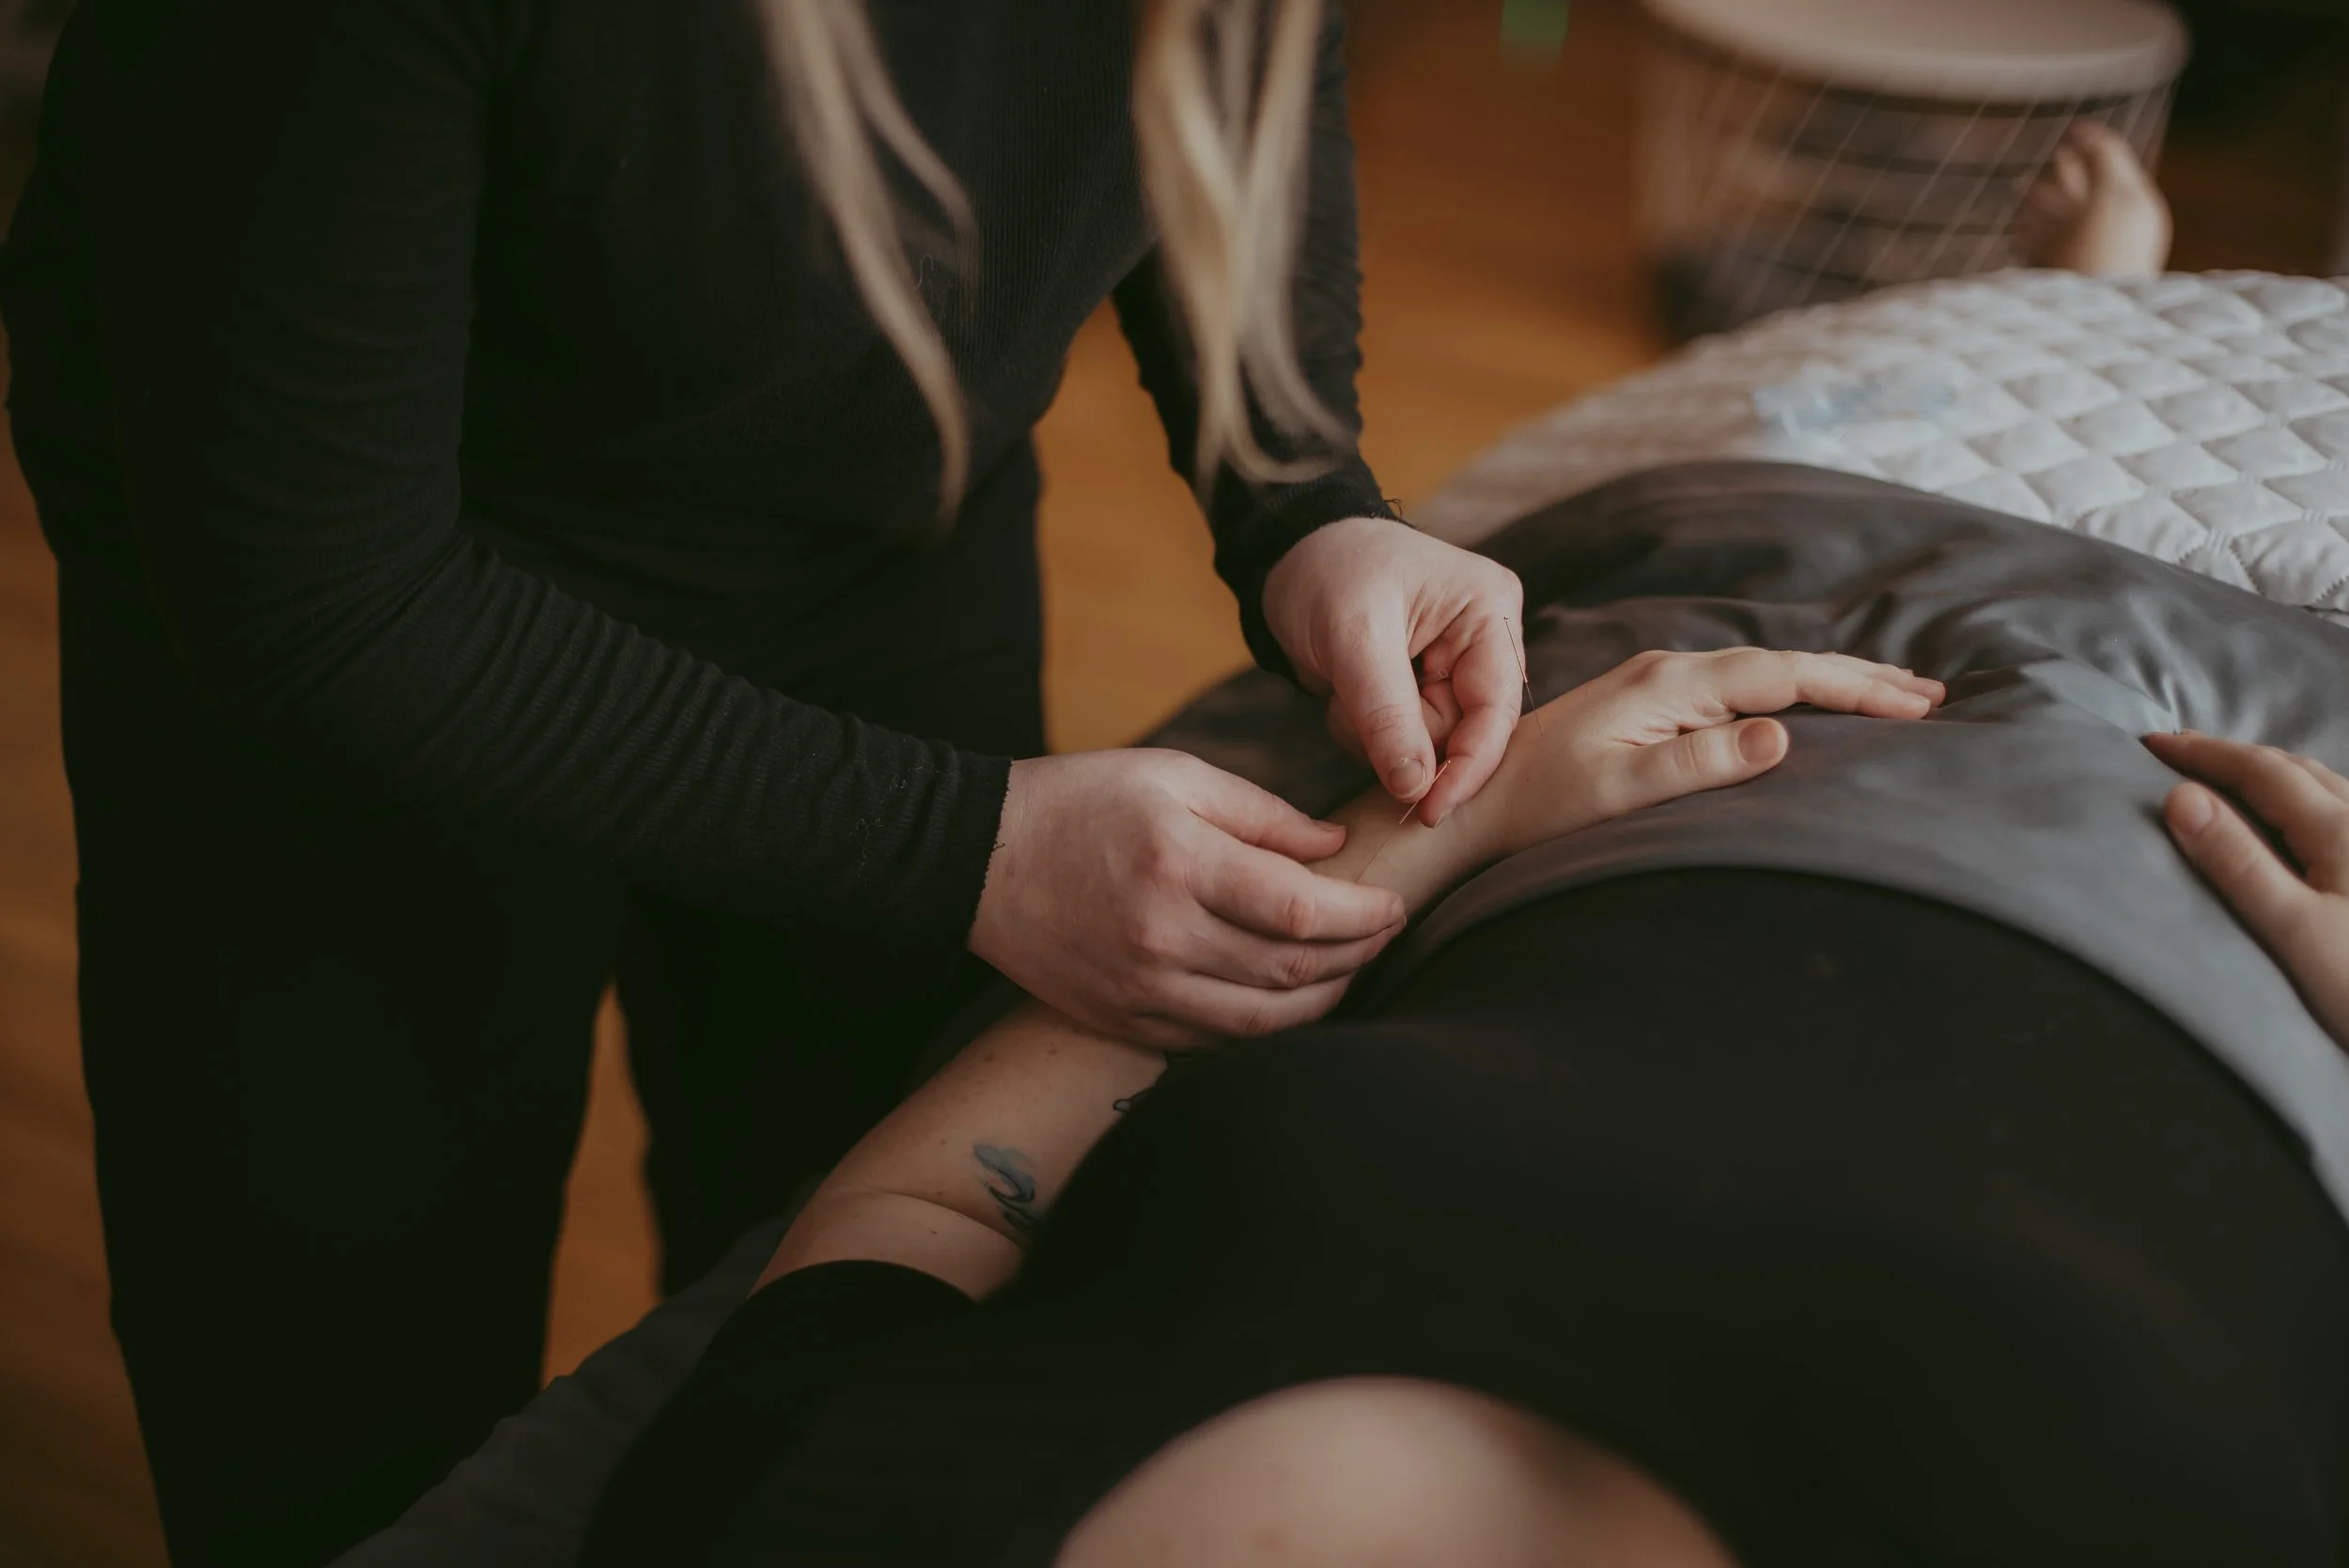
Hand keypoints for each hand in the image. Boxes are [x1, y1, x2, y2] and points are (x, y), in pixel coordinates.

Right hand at [969, 750, 1407, 1047]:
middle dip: (1355, 956)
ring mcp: (1140, 986)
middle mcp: (1161, 933)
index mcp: (1179, 862)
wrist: (977, 859)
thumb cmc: (1080, 801)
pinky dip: (1265, 1028)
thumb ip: (1262, 813)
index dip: (1361, 916)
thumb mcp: (1174, 775)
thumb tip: (1336, 848)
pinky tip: (1289, 1002)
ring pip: (1260, 1020)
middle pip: (1289, 971)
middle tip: (1384, 934)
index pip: (1298, 908)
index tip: (1393, 905)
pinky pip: (1214, 1041)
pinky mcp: (1122, 1018)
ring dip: (1321, 1002)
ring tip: (1349, 971)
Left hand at [1263, 517, 1525, 825]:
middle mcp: (1483, 641)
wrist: (1285, 556)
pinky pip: (1401, 741)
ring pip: (1428, 746)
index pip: (1496, 712)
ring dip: (1377, 735)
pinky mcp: (1418, 688)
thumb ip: (1387, 714)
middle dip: (1404, 737)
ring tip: (1345, 686)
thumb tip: (1416, 787)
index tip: (1430, 811)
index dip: (1467, 768)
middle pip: (1463, 735)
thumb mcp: (1353, 637)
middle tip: (1354, 702)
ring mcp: (1451, 667)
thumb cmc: (1326, 571)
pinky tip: (1345, 693)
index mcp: (1489, 612)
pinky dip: (1366, 731)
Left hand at [1458, 648, 1944, 860]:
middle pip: (1783, 665)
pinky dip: (1789, 694)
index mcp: (1670, 683)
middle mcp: (1667, 672)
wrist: (1472, 802)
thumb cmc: (1541, 808)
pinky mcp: (1647, 706)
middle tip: (1930, 695)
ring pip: (1764, 674)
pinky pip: (1738, 688)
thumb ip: (1699, 762)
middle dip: (1858, 679)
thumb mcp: (1621, 791)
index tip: (1917, 707)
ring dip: (1829, 683)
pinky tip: (1805, 708)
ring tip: (1889, 695)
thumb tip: (1782, 736)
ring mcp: (1657, 685)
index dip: (1855, 690)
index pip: (1784, 677)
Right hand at [2143, 731, 2348, 1047]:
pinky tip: (2295, 816)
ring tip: (2227, 775)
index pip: (2260, 771)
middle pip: (2293, 769)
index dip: (2203, 754)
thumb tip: (2180, 798)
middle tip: (2179, 752)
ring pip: (2322, 786)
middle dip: (2233, 756)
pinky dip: (2299, 794)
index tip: (2151, 745)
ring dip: (2269, 771)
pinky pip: (2339, 808)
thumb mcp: (2293, 931)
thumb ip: (2237, 863)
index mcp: (2339, 830)